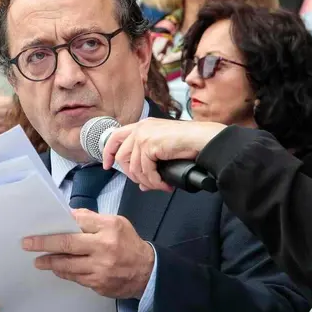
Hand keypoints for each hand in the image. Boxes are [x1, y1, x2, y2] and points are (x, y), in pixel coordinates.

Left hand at [23, 209, 154, 298]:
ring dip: (50, 263)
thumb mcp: (116, 223)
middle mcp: (103, 248)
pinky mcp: (98, 284)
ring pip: (67, 266)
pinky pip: (75, 278)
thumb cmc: (129, 244)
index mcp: (108, 228)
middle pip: (67, 245)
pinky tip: (58, 269)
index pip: (77, 222)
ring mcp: (100, 269)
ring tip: (39, 261)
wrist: (147, 272)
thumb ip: (92, 219)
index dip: (57, 224)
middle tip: (28, 244)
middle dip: (44, 244)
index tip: (40, 227)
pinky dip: (65, 272)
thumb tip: (69, 215)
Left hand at [102, 118, 224, 191]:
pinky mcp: (149, 145)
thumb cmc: (189, 143)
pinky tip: (164, 184)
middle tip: (148, 183)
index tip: (108, 165)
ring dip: (148, 182)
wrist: (203, 139)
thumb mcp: (163, 151)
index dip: (108, 153)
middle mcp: (141, 128)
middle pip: (122, 157)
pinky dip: (155, 182)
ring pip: (134, 168)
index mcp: (143, 125)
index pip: (115, 137)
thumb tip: (141, 183)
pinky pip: (145, 172)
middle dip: (133, 175)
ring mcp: (144, 135)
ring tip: (160, 185)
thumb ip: (149, 163)